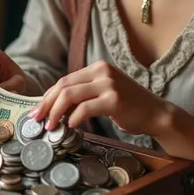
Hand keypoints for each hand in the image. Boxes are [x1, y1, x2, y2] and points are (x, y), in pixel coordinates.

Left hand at [31, 60, 167, 134]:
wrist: (156, 113)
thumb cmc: (128, 106)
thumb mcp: (104, 93)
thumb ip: (84, 94)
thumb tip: (54, 106)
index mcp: (98, 68)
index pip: (65, 80)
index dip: (48, 96)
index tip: (38, 110)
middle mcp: (103, 72)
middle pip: (64, 86)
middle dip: (47, 104)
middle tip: (37, 119)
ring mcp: (109, 84)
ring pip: (70, 96)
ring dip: (56, 112)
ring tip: (50, 126)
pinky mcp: (114, 100)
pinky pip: (85, 108)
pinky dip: (74, 118)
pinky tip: (70, 126)